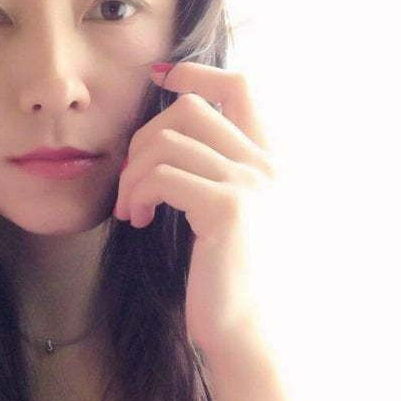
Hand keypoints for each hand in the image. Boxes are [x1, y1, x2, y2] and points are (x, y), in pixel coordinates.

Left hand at [113, 61, 277, 353]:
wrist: (243, 328)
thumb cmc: (225, 274)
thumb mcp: (221, 211)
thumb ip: (210, 169)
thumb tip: (163, 133)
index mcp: (270, 160)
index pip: (241, 87)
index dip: (196, 72)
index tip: (158, 74)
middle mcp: (269, 164)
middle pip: (189, 108)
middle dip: (143, 138)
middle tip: (130, 181)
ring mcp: (252, 183)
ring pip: (166, 143)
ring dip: (132, 175)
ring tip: (129, 209)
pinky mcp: (228, 207)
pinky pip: (161, 176)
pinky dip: (136, 194)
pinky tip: (135, 221)